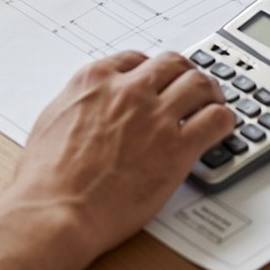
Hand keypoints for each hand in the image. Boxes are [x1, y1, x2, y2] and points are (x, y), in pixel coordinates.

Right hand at [12, 50, 235, 257]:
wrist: (56, 210)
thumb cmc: (46, 178)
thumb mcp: (51, 121)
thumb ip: (77, 104)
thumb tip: (88, 106)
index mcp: (96, 80)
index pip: (136, 59)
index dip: (151, 70)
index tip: (156, 81)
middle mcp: (129, 91)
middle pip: (172, 64)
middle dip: (184, 73)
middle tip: (191, 88)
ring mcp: (155, 117)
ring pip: (200, 84)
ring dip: (210, 92)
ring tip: (214, 103)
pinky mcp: (177, 148)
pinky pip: (216, 120)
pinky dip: (224, 120)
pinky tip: (222, 129)